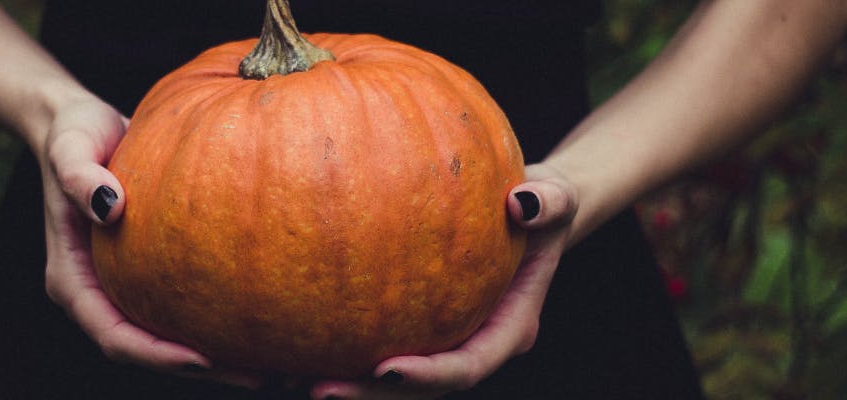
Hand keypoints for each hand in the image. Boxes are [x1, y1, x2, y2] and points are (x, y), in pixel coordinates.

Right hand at [34, 96, 261, 389]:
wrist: (80, 124)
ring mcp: (123, 286)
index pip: (114, 336)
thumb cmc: (73, 134)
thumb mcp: (70, 147)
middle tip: (256, 375)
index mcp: (72, 281)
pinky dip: (216, 318)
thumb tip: (110, 207)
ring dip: (215, 355)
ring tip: (271, 362)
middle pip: (146, 349)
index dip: (156, 355)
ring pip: (167, 336)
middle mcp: (98, 293)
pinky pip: (183, 305)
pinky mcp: (148, 272)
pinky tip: (262, 316)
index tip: (202, 359)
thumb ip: (79, 176)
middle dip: (198, 368)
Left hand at [309, 162, 578, 399]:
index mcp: (508, 329)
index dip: (429, 377)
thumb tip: (522, 202)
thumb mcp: (557, 195)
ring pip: (391, 378)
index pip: (467, 366)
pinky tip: (290, 339)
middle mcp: (472, 343)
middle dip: (371, 397)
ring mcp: (442, 338)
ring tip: (289, 377)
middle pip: (420, 388)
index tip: (386, 371)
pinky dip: (337, 345)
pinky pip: (374, 341)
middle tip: (319, 390)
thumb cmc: (541, 202)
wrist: (528, 211)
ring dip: (347, 383)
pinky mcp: (415, 324)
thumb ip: (549, 202)